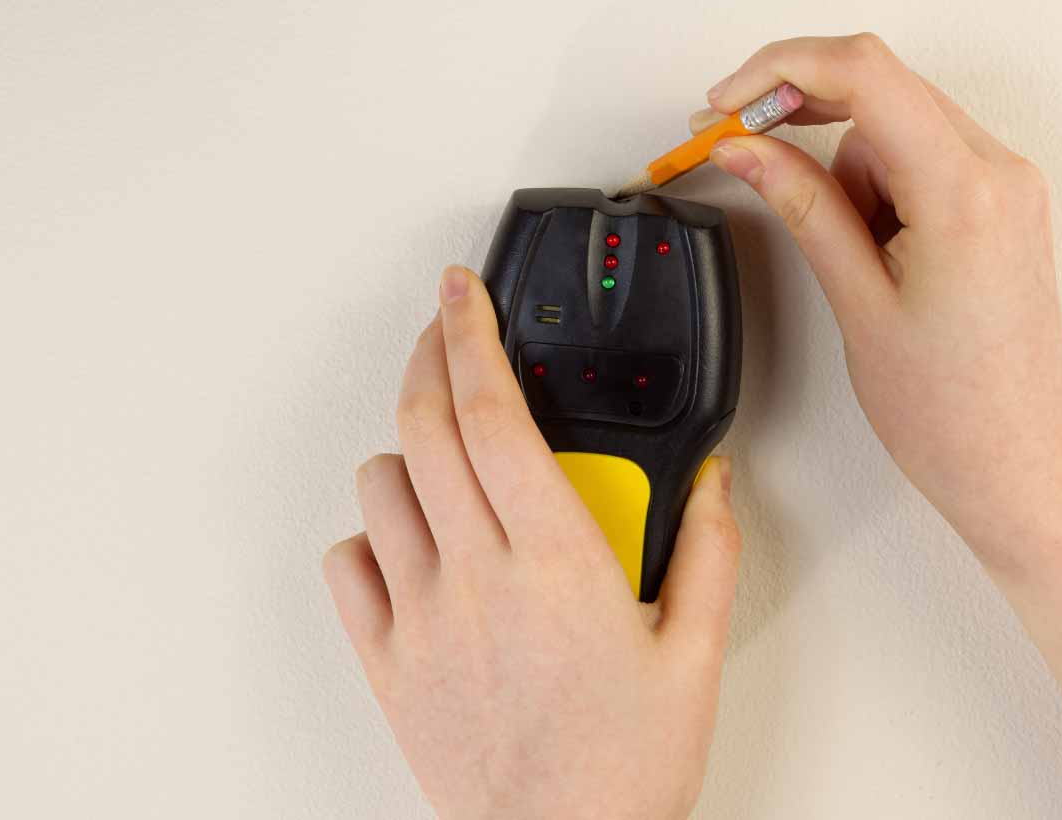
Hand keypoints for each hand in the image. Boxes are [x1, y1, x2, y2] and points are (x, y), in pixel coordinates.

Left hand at [323, 266, 740, 819]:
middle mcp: (477, 577)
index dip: (470, 334)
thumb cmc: (624, 769)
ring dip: (406, 449)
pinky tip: (410, 540)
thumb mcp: (696, 654)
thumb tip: (714, 482)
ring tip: (445, 454)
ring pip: (378, 485)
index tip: (462, 293)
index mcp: (557, 561)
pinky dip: (369, 533)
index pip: (494, 414)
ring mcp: (422, 617)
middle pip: (423, 426)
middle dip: (428, 355)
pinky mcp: (386, 661)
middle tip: (445, 332)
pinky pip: (347, 565)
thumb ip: (711, 552)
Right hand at [700, 34, 1061, 570]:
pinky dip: (882, 185)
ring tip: (856, 260)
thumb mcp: (857, 302)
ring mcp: (1009, 187)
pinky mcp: (1003, 206)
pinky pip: (924, 158)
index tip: (729, 101)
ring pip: (897, 126)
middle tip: (748, 153)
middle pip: (880, 89)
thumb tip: (747, 148)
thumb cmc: (954, 412)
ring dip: (852, 170)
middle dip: (808, 119)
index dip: (781, 70)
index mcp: (965, 192)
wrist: (1018, 465)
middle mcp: (1000, 174)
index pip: (865, 74)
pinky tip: (875, 249)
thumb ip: (801, 206)